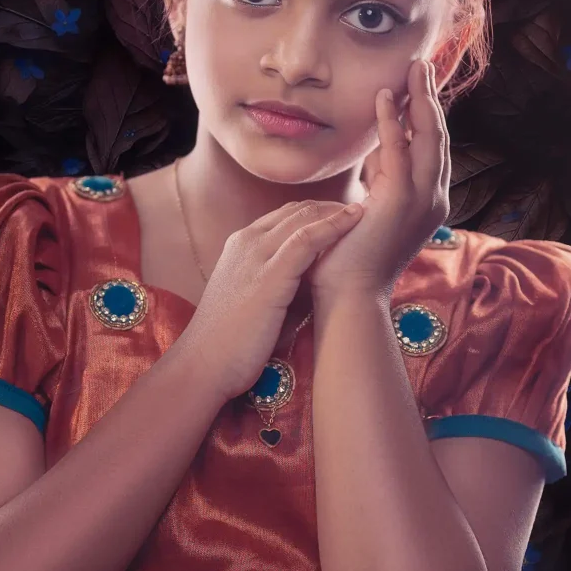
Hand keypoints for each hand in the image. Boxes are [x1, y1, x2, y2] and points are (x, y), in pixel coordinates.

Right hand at [178, 199, 363, 403]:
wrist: (204, 364)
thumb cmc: (235, 342)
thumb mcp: (260, 299)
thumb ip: (287, 282)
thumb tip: (324, 278)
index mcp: (240, 245)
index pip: (284, 215)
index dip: (317, 212)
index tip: (344, 217)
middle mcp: (246, 242)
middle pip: (296, 209)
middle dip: (331, 206)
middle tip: (362, 211)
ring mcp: (255, 255)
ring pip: (303, 216)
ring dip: (338, 210)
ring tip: (366, 210)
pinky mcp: (269, 275)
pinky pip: (307, 239)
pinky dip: (334, 225)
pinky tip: (356, 219)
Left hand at [307, 59, 449, 301]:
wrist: (347, 296)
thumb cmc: (350, 257)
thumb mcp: (372, 208)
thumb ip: (380, 179)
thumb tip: (378, 149)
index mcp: (427, 201)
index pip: (431, 147)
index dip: (425, 113)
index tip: (415, 84)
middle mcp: (433, 198)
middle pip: (438, 136)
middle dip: (429, 98)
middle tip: (420, 65)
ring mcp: (422, 200)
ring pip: (428, 138)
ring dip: (419, 100)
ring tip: (413, 69)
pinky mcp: (399, 202)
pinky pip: (399, 151)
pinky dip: (392, 122)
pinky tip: (385, 97)